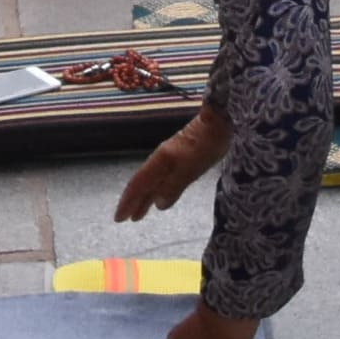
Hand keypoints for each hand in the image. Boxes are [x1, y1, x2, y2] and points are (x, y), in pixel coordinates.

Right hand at [115, 105, 230, 220]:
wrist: (220, 120)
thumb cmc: (207, 143)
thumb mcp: (191, 167)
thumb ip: (174, 185)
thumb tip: (158, 204)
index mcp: (161, 161)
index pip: (139, 184)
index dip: (129, 201)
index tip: (119, 218)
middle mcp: (162, 159)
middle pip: (143, 182)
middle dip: (133, 201)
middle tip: (125, 218)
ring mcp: (171, 156)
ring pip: (152, 180)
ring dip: (144, 196)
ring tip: (139, 213)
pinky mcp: (181, 156)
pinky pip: (162, 176)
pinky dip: (156, 189)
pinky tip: (159, 194)